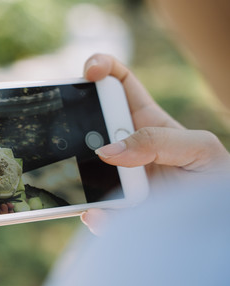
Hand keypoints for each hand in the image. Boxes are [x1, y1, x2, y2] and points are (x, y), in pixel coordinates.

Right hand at [81, 54, 229, 233]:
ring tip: (84, 184)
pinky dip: (91, 213)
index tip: (91, 72)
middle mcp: (122, 146)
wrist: (213, 219)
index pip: (117, 84)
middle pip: (86, 124)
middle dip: (72, 122)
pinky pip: (92, 210)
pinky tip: (97, 215)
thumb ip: (159, 141)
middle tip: (72, 134)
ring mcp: (113, 178)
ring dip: (75, 173)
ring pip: (81, 169)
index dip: (101, 67)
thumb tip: (107, 152)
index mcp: (144, 121)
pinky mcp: (112, 209)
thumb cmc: (213, 176)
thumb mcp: (199, 148)